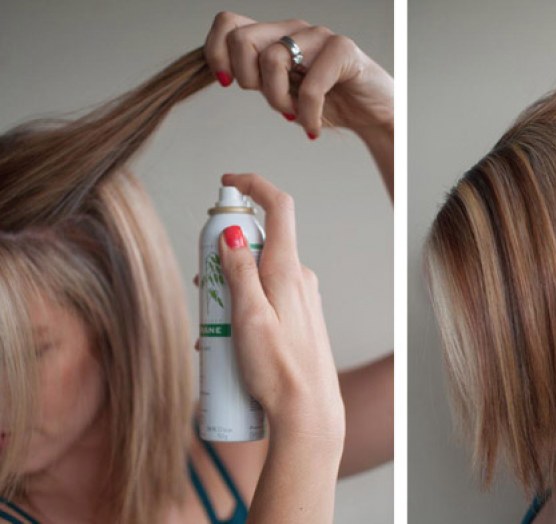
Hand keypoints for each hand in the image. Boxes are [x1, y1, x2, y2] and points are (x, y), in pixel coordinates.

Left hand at [204, 12, 392, 140]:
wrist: (374, 113)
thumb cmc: (330, 102)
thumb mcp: (282, 92)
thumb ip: (257, 79)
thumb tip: (224, 75)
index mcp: (275, 35)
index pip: (228, 24)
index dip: (217, 53)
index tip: (229, 83)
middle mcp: (293, 30)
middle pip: (240, 38)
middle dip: (246, 80)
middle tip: (272, 100)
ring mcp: (318, 37)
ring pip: (272, 59)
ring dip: (278, 100)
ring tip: (295, 115)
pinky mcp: (342, 50)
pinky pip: (309, 86)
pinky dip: (308, 114)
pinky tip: (313, 126)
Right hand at [215, 173, 343, 438]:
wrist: (307, 410)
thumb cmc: (278, 369)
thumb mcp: (249, 317)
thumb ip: (239, 271)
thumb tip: (231, 232)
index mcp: (288, 270)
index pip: (278, 207)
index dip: (253, 185)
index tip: (227, 182)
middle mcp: (299, 277)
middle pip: (259, 242)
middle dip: (224, 254)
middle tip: (204, 287)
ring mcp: (301, 296)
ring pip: (258, 273)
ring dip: (229, 287)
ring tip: (212, 325)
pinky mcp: (298, 315)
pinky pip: (265, 295)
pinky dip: (243, 304)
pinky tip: (227, 338)